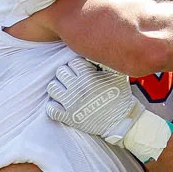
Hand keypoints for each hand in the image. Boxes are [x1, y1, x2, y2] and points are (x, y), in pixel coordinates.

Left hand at [46, 60, 169, 165]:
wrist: (122, 121)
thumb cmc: (120, 96)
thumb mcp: (118, 75)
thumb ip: (106, 61)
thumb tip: (97, 51)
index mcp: (88, 76)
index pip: (72, 62)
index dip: (77, 66)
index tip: (82, 72)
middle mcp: (77, 88)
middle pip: (60, 72)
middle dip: (67, 75)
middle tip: (74, 81)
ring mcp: (71, 103)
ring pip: (52, 88)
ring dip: (58, 88)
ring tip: (66, 91)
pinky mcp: (69, 118)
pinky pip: (50, 109)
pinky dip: (53, 106)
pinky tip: (60, 105)